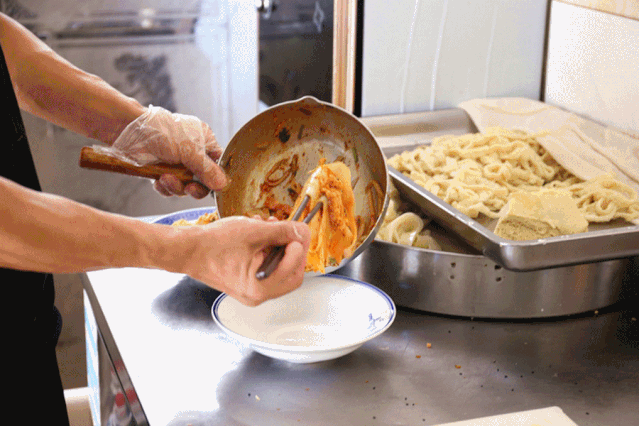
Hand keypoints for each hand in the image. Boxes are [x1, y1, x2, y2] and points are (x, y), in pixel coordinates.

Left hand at [112, 105, 227, 198]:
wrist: (130, 133)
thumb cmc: (163, 133)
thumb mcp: (191, 151)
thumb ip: (208, 170)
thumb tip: (224, 185)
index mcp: (205, 141)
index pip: (218, 163)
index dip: (217, 177)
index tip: (215, 187)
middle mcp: (193, 152)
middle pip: (203, 179)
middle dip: (195, 186)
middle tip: (190, 189)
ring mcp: (178, 162)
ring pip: (186, 186)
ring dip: (177, 186)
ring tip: (166, 179)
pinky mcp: (163, 171)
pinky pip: (171, 187)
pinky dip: (166, 187)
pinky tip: (159, 180)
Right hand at [175, 216, 310, 305]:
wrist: (188, 249)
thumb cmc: (213, 245)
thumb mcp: (254, 232)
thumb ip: (282, 232)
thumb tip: (301, 232)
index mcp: (259, 289)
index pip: (294, 272)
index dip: (300, 249)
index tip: (298, 232)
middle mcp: (256, 295)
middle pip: (290, 273)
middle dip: (290, 248)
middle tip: (289, 231)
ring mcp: (251, 290)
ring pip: (278, 268)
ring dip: (278, 245)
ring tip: (269, 226)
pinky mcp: (245, 282)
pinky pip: (265, 267)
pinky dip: (267, 250)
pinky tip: (260, 233)